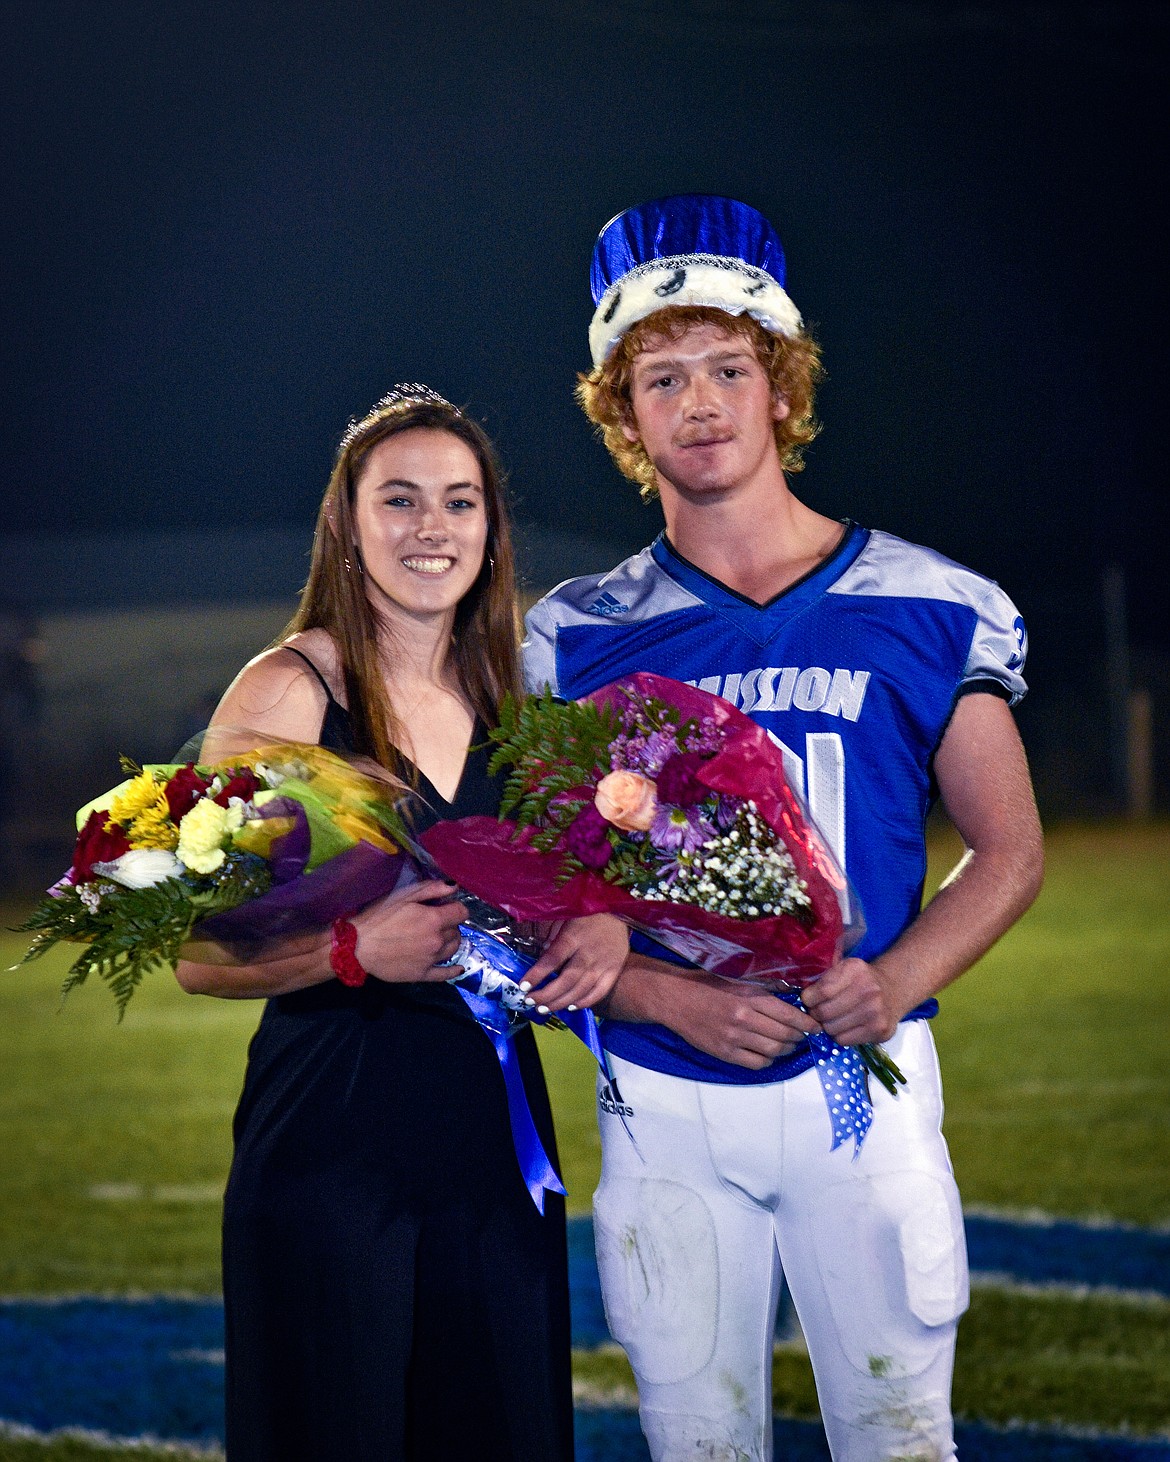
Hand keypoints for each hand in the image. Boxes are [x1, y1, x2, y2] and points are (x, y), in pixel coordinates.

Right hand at [352, 880, 467, 982]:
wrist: (357, 946)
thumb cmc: (378, 916)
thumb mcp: (403, 896)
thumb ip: (431, 889)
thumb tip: (454, 888)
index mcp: (434, 919)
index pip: (461, 912)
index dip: (455, 908)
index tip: (445, 908)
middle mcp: (437, 940)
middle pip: (456, 931)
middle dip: (450, 924)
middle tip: (435, 922)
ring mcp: (431, 959)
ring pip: (453, 949)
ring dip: (450, 941)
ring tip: (438, 938)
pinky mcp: (422, 974)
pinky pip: (445, 974)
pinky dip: (454, 970)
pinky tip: (458, 968)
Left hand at [519, 914, 629, 1012]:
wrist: (620, 910)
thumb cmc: (588, 913)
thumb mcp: (566, 917)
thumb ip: (554, 937)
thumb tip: (542, 955)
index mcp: (574, 936)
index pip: (552, 959)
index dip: (537, 974)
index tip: (523, 985)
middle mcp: (589, 952)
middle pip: (567, 980)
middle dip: (546, 995)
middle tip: (531, 1001)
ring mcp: (604, 963)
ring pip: (581, 990)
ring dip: (561, 1002)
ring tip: (544, 1009)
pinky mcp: (615, 969)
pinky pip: (600, 991)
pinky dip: (585, 1002)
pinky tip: (571, 1006)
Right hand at [654, 970, 820, 1069]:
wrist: (675, 1000)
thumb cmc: (706, 984)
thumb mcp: (737, 977)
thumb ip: (765, 985)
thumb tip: (792, 991)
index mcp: (749, 997)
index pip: (788, 1015)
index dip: (807, 1023)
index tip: (816, 1026)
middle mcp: (744, 1019)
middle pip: (785, 1035)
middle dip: (799, 1036)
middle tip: (803, 1035)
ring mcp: (734, 1039)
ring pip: (773, 1051)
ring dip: (786, 1049)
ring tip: (788, 1044)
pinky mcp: (724, 1053)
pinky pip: (756, 1063)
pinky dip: (768, 1060)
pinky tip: (769, 1053)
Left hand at [801, 956, 899, 1044]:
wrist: (893, 989)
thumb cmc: (860, 979)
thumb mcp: (843, 968)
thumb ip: (823, 978)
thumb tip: (797, 995)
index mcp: (855, 970)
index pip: (822, 991)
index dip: (808, 999)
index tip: (808, 1000)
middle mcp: (868, 990)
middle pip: (824, 1013)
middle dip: (815, 1014)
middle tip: (818, 1012)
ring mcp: (876, 1012)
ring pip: (832, 1030)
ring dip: (827, 1026)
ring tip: (833, 1018)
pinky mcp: (880, 1031)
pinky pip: (844, 1041)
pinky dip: (839, 1036)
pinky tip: (845, 1026)